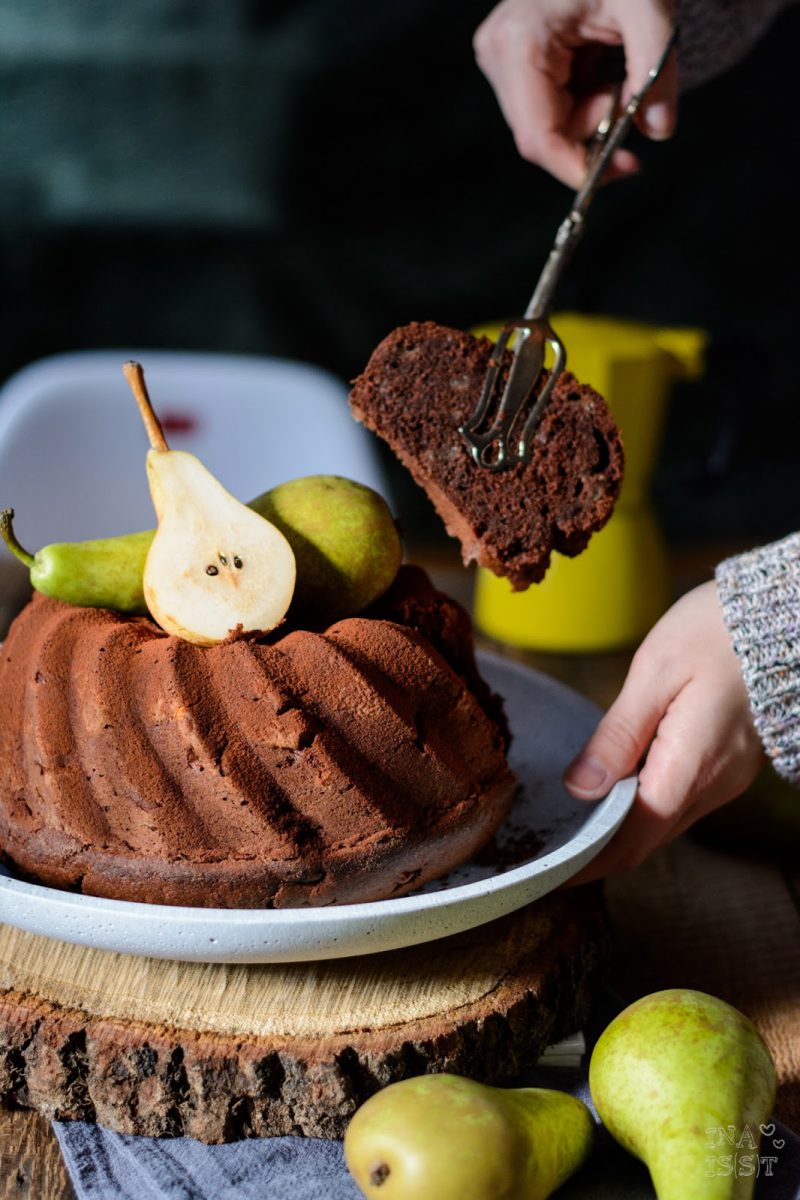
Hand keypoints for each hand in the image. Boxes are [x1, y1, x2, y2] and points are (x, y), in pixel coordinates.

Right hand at [474, 0, 677, 186]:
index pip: (538, 137)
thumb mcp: (648, 9)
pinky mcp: (510, 62)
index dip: (579, 166)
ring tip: (613, 73)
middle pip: (541, 135)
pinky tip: (595, 68)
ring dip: (589, 114)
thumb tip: (660, 131)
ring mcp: (500, 59)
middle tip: (630, 100)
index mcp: (519, 43)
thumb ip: (656, 70)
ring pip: (545, 126)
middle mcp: (497, 55)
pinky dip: (581, 101)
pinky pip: (546, 108)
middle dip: (590, 131)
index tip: (626, 169)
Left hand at [563, 581, 763, 881]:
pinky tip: (611, 789)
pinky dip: (640, 806)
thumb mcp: (655, 673)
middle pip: (646, 839)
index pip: (632, 838)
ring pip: (662, 823)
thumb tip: (579, 789)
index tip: (548, 871)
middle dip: (596, 851)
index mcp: (692, 766)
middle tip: (545, 847)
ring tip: (567, 822)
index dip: (588, 861)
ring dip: (617, 829)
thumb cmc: (715, 631)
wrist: (779, 613)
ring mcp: (724, 778)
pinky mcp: (726, 765)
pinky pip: (677, 800)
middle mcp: (713, 785)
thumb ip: (617, 735)